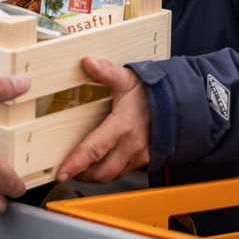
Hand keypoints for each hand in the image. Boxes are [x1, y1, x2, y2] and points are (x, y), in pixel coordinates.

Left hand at [57, 57, 150, 183]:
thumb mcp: (126, 78)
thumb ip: (106, 72)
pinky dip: (108, 171)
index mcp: (123, 125)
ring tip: (79, 170)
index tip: (61, 174)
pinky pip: (123, 172)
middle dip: (82, 175)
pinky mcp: (144, 160)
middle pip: (102, 171)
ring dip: (94, 176)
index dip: (76, 163)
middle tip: (65, 172)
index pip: (95, 149)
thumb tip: (88, 63)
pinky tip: (99, 164)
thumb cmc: (150, 92)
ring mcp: (140, 155)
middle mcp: (132, 145)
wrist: (177, 103)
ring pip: (113, 175)